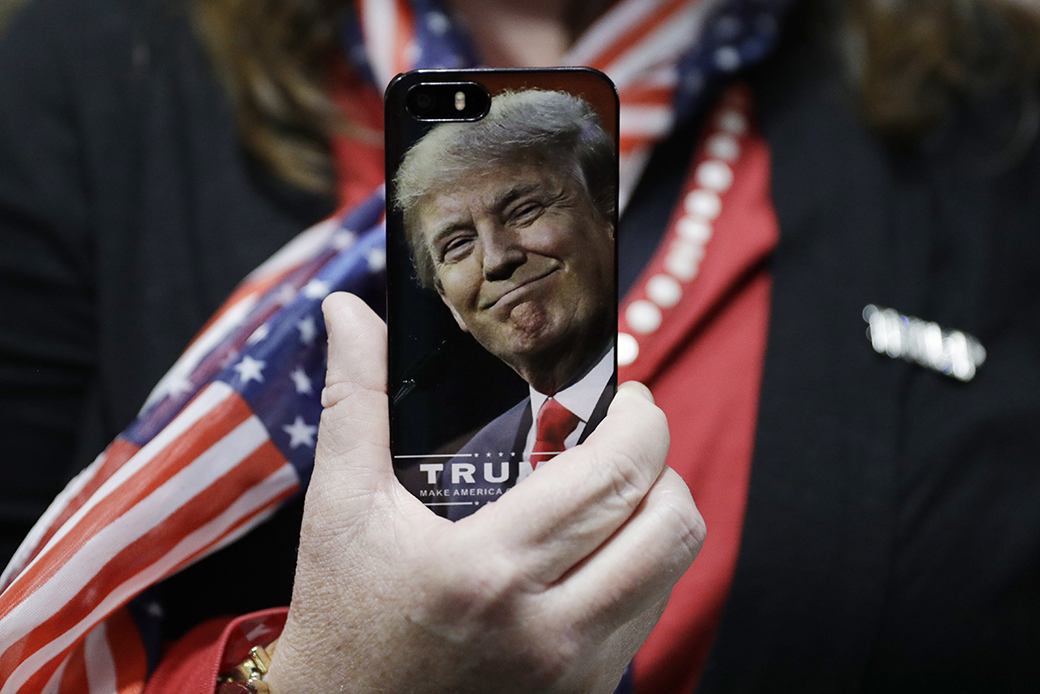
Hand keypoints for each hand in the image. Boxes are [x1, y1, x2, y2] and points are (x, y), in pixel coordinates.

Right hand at [265, 293, 704, 693]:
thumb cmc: (342, 620)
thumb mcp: (338, 508)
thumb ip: (355, 400)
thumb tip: (347, 310)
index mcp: (487, 570)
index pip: (614, 477)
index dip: (643, 421)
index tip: (630, 396)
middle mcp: (547, 629)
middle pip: (667, 523)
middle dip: (662, 459)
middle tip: (627, 435)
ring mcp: (574, 672)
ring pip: (672, 570)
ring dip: (658, 513)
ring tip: (615, 488)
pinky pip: (652, 615)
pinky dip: (645, 567)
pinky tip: (600, 548)